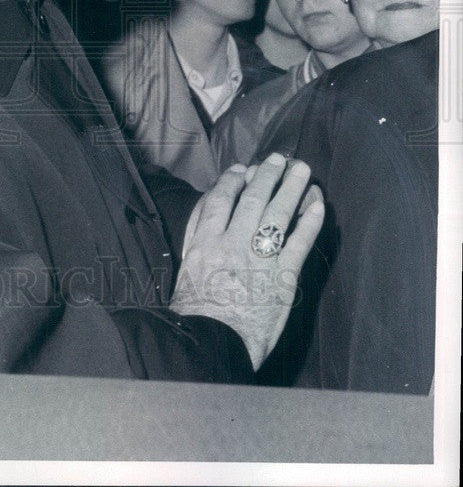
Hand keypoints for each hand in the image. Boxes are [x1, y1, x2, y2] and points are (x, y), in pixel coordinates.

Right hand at [170, 152, 323, 369]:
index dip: (233, 179)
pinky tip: (317, 204)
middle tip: (279, 158)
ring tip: (302, 169)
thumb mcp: (186, 267)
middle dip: (266, 175)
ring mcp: (259, 259)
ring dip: (291, 188)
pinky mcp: (282, 277)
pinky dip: (310, 221)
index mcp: (205, 242)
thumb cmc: (196, 311)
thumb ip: (196, 235)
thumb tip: (207, 205)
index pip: (220, 199)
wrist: (212, 345)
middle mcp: (232, 243)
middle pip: (251, 199)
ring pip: (277, 214)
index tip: (243, 168)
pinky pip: (300, 242)